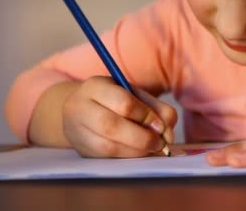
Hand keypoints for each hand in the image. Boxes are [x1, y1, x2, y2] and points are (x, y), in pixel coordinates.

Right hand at [62, 76, 176, 157]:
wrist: (79, 110)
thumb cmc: (112, 99)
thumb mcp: (133, 94)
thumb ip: (155, 108)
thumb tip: (168, 133)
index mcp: (95, 86)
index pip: (123, 103)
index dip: (146, 116)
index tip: (161, 126)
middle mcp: (80, 107)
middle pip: (112, 126)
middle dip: (142, 138)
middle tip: (160, 143)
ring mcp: (76, 131)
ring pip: (108, 147)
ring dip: (137, 151)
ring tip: (153, 149)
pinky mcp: (81, 150)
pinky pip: (107, 158)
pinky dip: (128, 157)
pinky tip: (140, 153)